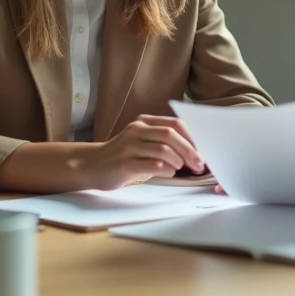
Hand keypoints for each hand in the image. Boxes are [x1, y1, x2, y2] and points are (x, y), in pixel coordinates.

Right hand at [90, 115, 204, 189]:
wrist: (91, 165)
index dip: (192, 138)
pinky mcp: (125, 164)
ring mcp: (129, 147)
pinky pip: (152, 165)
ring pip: (163, 149)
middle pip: (171, 134)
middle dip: (190, 150)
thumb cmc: (123, 156)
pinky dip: (166, 170)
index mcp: (144, 122)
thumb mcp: (142, 143)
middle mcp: (136, 130)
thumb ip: (163, 143)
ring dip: (178, 160)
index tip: (203, 151)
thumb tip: (194, 152)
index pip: (175, 124)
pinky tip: (169, 173)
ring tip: (180, 168)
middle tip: (199, 164)